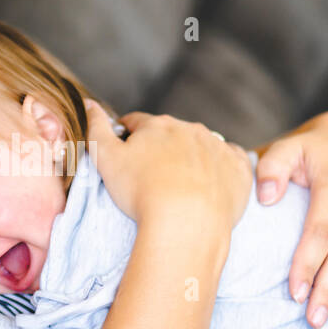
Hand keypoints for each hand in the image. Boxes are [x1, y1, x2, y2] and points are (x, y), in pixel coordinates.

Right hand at [85, 100, 251, 233]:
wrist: (186, 224)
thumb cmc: (141, 193)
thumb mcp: (106, 159)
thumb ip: (95, 128)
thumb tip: (89, 103)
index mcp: (158, 125)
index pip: (137, 122)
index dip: (127, 136)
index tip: (125, 154)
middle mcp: (190, 129)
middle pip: (170, 133)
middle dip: (160, 148)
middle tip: (151, 177)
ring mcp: (217, 147)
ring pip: (201, 146)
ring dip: (190, 157)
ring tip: (181, 186)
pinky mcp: (238, 168)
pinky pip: (230, 161)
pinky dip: (220, 168)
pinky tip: (210, 185)